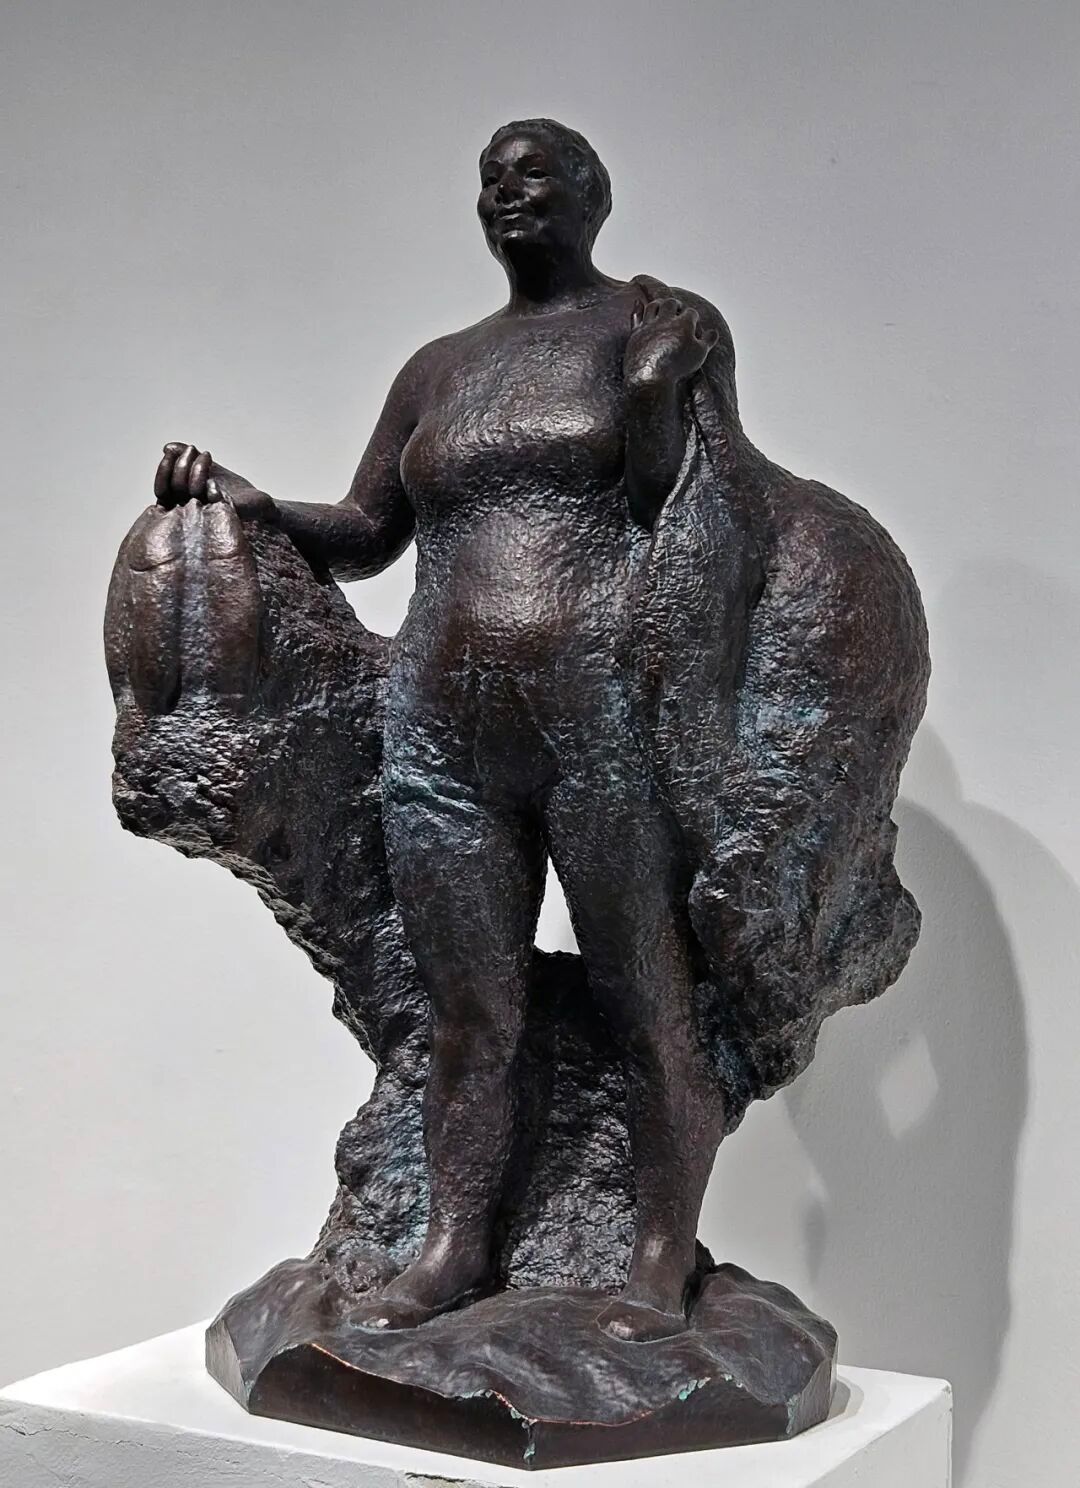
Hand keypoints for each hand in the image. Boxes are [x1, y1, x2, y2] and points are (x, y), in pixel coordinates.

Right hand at [154, 443, 276, 521]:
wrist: (258, 503)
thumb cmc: (229, 488)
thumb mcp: (206, 468)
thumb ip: (188, 457)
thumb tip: (167, 447)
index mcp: (182, 503)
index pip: (162, 488)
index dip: (163, 470)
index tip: (169, 452)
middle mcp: (191, 513)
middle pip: (176, 489)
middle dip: (181, 465)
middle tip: (192, 449)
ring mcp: (208, 517)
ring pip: (193, 494)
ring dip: (197, 472)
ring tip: (207, 456)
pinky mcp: (226, 517)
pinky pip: (215, 503)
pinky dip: (213, 490)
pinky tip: (216, 478)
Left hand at [624, 298, 718, 388]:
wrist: (651, 377)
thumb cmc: (678, 367)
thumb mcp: (699, 355)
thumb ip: (707, 341)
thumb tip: (714, 332)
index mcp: (684, 323)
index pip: (691, 313)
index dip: (694, 317)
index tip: (694, 322)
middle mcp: (666, 319)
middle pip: (671, 304)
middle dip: (676, 305)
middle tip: (678, 308)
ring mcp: (649, 325)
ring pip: (653, 306)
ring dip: (659, 303)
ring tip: (661, 305)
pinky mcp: (636, 332)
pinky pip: (636, 315)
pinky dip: (638, 308)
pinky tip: (638, 303)